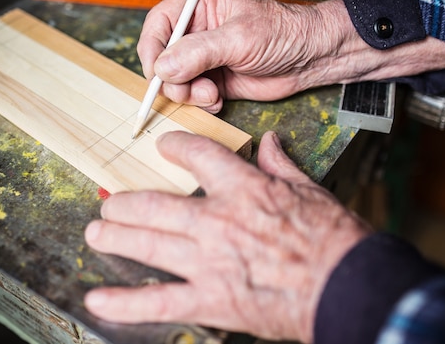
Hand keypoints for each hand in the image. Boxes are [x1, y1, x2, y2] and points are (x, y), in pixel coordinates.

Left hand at [84, 131, 371, 342]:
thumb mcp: (309, 190)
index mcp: (244, 189)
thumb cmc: (333, 238)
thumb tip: (270, 141)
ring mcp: (209, 262)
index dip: (175, 147)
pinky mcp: (211, 300)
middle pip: (154, 204)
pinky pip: (158, 301)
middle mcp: (217, 221)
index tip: (164, 147)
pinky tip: (98, 301)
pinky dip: (125, 303)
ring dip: (115, 236)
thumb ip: (281, 165)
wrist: (348, 286)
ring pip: (147, 244)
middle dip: (125, 202)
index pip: (198, 156)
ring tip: (96, 231)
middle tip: (111, 201)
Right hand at [138, 0, 444, 112]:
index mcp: (201, 6)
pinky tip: (218, 99)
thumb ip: (199, 51)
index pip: (160, 23)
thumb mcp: (240, 38)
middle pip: (163, 56)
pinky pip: (194, 95)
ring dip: (188, 93)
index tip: (156, 71)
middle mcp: (200, 31)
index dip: (152, 47)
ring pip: (177, 80)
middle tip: (189, 88)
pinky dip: (201, 103)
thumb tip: (164, 66)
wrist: (312, 59)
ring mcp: (207, 58)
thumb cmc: (284, 34)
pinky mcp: (216, 80)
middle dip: (172, 77)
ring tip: (210, 93)